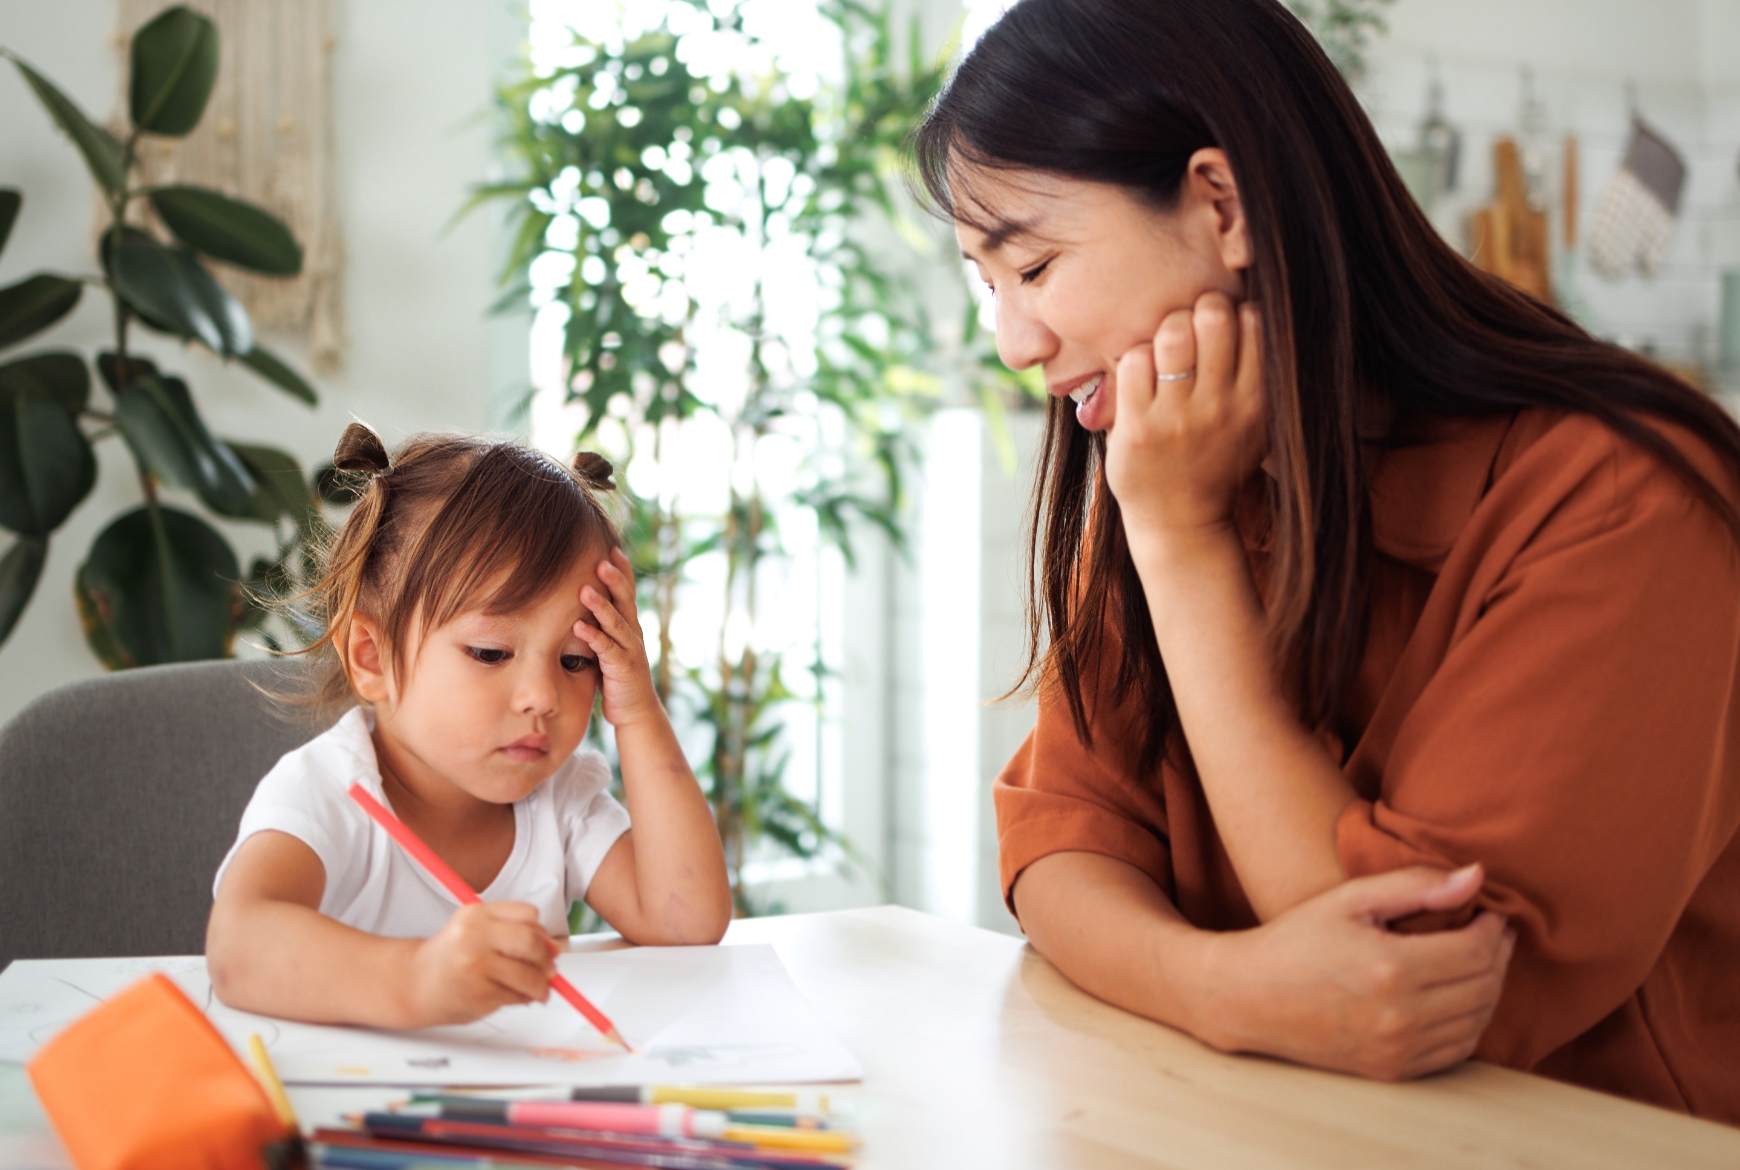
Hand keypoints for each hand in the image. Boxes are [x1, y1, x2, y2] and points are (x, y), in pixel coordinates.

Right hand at [404, 901, 554, 1025]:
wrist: (414, 984)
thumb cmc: (449, 957)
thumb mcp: (476, 932)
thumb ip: (512, 933)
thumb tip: (554, 948)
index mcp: (476, 913)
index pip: (528, 914)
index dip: (541, 932)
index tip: (545, 946)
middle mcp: (474, 935)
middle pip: (530, 941)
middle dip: (545, 959)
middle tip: (548, 971)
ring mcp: (475, 965)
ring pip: (528, 974)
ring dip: (540, 986)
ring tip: (536, 990)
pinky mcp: (477, 993)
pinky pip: (515, 996)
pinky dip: (522, 999)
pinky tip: (512, 997)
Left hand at [574, 547, 662, 728]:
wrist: (635, 711)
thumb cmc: (616, 677)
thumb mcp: (608, 646)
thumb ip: (599, 627)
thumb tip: (575, 606)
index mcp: (629, 625)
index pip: (628, 592)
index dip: (622, 571)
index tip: (612, 548)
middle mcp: (633, 633)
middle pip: (626, 600)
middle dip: (614, 579)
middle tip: (602, 559)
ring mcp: (630, 650)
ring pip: (616, 622)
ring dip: (600, 605)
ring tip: (584, 589)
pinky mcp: (622, 668)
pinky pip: (606, 649)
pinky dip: (593, 637)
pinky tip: (579, 626)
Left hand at [1106, 291, 1266, 549]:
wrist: (1181, 523)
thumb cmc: (1216, 462)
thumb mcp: (1254, 423)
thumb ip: (1256, 374)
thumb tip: (1251, 306)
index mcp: (1257, 401)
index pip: (1254, 321)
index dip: (1234, 312)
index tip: (1221, 330)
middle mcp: (1222, 406)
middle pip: (1214, 314)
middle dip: (1198, 309)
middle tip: (1189, 329)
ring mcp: (1179, 417)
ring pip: (1172, 332)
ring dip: (1164, 331)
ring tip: (1165, 352)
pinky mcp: (1139, 427)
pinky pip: (1134, 361)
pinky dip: (1135, 359)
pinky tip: (1141, 378)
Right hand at [1202, 865, 1515, 1080]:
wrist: (1248, 997)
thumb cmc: (1296, 939)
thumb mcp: (1349, 899)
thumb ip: (1416, 885)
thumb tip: (1477, 878)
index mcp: (1391, 968)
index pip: (1477, 951)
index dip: (1494, 928)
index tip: (1490, 912)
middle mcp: (1400, 1016)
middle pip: (1485, 987)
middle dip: (1498, 955)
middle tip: (1493, 933)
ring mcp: (1397, 1049)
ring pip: (1478, 1021)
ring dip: (1489, 988)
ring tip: (1479, 960)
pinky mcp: (1392, 1070)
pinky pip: (1456, 1050)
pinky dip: (1471, 1022)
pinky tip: (1460, 996)